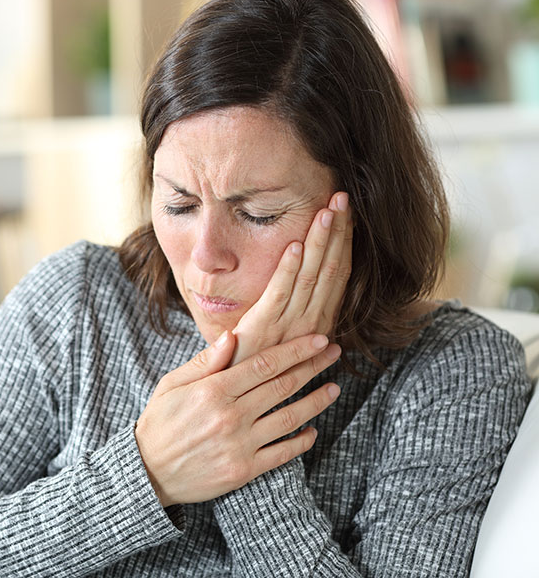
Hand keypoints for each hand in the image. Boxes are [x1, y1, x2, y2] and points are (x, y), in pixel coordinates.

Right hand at [134, 331, 340, 507]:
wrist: (147, 472)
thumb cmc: (160, 421)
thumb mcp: (173, 384)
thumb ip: (205, 361)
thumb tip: (233, 335)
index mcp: (214, 390)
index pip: (265, 363)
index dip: (296, 350)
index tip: (318, 339)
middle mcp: (231, 415)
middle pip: (282, 386)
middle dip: (313, 366)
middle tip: (335, 353)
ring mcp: (239, 445)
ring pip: (289, 418)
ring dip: (316, 402)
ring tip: (334, 388)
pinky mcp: (243, 470)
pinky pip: (281, 454)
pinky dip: (301, 442)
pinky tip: (313, 431)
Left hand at [230, 192, 351, 364]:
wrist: (242, 394)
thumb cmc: (263, 362)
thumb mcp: (292, 341)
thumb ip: (307, 325)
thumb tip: (327, 327)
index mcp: (320, 321)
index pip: (338, 274)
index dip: (344, 242)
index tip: (348, 213)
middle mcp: (312, 321)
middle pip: (330, 268)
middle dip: (337, 232)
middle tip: (343, 197)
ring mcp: (289, 324)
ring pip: (310, 276)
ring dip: (319, 242)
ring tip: (326, 211)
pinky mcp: (263, 326)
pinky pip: (280, 292)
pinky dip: (288, 268)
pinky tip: (294, 244)